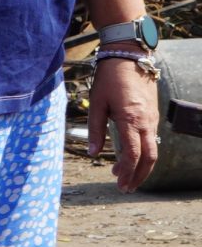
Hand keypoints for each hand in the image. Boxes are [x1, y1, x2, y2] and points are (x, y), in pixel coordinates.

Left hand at [86, 57, 158, 190]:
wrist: (129, 58)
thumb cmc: (109, 79)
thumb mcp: (96, 103)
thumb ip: (94, 129)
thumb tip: (92, 153)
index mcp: (130, 119)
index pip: (133, 154)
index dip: (127, 171)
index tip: (119, 183)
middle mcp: (146, 122)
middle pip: (149, 157)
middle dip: (138, 175)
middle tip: (125, 188)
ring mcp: (152, 120)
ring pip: (153, 150)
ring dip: (141, 166)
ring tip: (123, 175)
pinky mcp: (153, 116)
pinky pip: (152, 140)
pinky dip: (143, 153)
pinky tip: (130, 157)